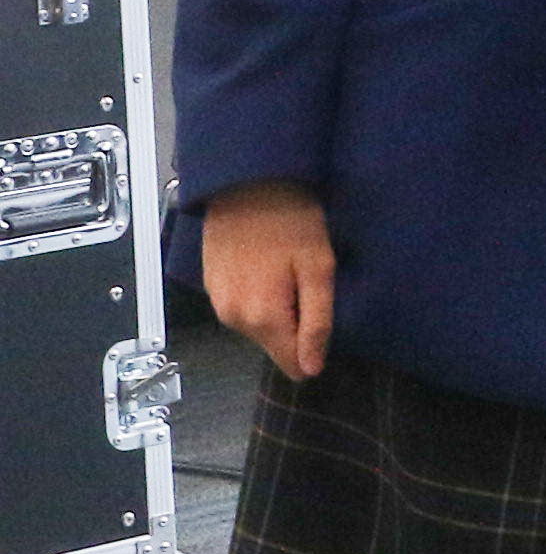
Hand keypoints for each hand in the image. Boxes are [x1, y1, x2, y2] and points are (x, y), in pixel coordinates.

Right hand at [200, 178, 334, 382]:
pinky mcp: (210, 286)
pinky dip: (259, 297)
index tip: (327, 323)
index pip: (292, 363)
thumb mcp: (318, 271)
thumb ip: (316, 323)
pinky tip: (269, 270)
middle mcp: (233, 319)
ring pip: (259, 327)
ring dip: (278, 310)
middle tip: (310, 285)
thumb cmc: (291, 222)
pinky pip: (242, 308)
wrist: (246, 184)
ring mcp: (217, 302)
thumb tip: (312, 369)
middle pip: (276, 344)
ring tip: (289, 273)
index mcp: (262, 319)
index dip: (316, 351)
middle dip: (297, 325)